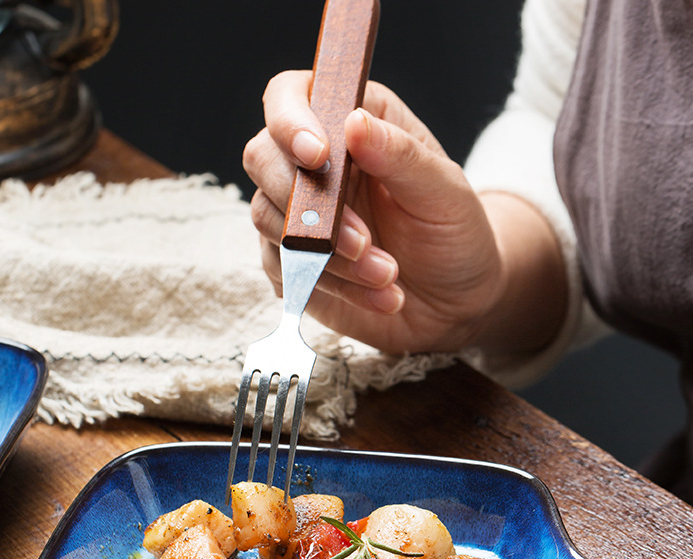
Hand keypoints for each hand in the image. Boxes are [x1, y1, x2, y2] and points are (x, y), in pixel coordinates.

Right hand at [243, 71, 565, 356]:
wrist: (456, 300)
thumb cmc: (452, 232)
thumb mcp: (443, 190)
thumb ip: (400, 155)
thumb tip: (355, 123)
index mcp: (348, 122)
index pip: (289, 98)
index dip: (290, 122)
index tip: (319, 158)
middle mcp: (312, 165)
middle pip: (262, 159)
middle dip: (307, 205)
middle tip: (362, 242)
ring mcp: (295, 217)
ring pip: (270, 222)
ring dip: (330, 257)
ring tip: (388, 275)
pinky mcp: (291, 266)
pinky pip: (288, 271)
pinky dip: (337, 288)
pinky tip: (382, 296)